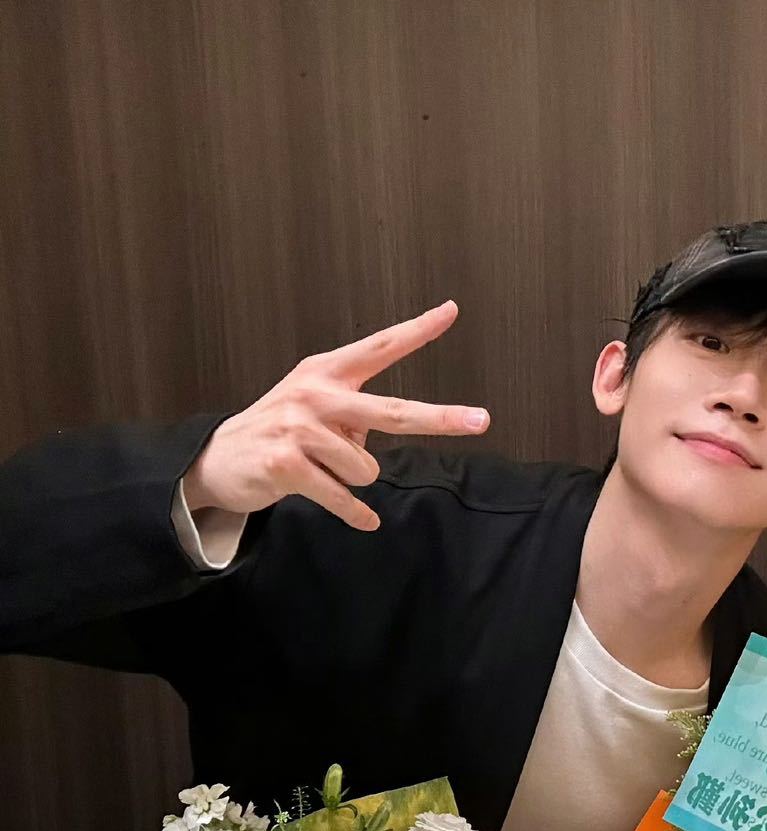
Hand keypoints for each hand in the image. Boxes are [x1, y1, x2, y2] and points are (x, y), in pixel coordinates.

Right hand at [183, 302, 488, 530]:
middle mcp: (315, 393)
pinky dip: (357, 514)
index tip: (450, 311)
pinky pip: (344, 497)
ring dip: (353, 480)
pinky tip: (364, 519)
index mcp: (326, 371)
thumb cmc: (279, 432)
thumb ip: (353, 413)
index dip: (417, 330)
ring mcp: (299, 428)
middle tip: (482, 420)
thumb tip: (379, 439)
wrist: (219, 460)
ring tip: (321, 471)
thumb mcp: (312, 406)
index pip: (380, 347)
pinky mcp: (287, 464)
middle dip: (441, 418)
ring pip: (365, 468)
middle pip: (393, 411)